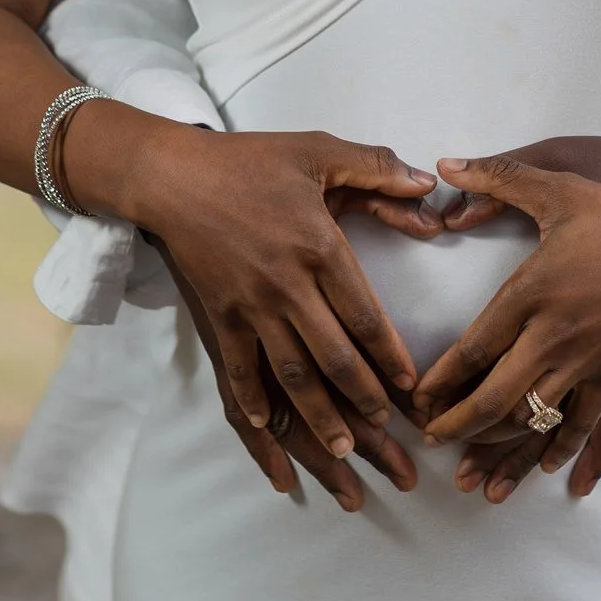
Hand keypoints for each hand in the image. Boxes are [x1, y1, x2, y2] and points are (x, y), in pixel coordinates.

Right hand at [127, 125, 439, 458]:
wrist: (173, 174)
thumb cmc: (250, 160)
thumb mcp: (318, 150)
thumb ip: (377, 167)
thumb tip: (428, 183)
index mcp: (319, 246)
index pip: (365, 314)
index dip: (390, 355)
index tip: (410, 385)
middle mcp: (287, 284)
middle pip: (333, 356)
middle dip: (363, 399)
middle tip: (387, 430)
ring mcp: (250, 304)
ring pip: (291, 373)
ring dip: (318, 416)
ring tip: (342, 450)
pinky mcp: (219, 313)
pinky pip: (238, 367)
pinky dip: (253, 400)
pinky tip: (266, 426)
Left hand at [413, 153, 600, 476]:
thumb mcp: (559, 184)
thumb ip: (498, 176)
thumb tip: (444, 165)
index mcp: (531, 293)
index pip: (472, 350)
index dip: (438, 381)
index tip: (413, 400)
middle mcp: (553, 337)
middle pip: (494, 400)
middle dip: (456, 427)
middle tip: (427, 440)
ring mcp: (588, 362)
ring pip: (534, 421)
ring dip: (499, 451)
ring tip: (472, 472)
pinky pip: (585, 424)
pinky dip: (565, 452)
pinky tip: (552, 472)